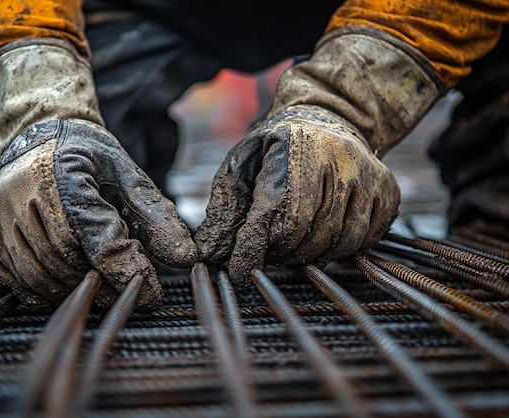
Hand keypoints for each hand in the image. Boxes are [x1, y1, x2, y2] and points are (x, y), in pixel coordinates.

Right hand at [0, 120, 195, 308]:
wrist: (35, 133)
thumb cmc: (86, 153)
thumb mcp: (125, 171)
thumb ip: (155, 213)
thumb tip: (185, 257)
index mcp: (65, 178)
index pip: (101, 241)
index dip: (130, 273)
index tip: (152, 294)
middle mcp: (24, 197)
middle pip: (69, 264)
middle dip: (103, 286)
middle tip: (124, 292)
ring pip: (39, 277)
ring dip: (73, 291)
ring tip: (97, 285)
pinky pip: (13, 280)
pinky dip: (41, 292)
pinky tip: (63, 282)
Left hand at [195, 106, 399, 283]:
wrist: (327, 117)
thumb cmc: (276, 147)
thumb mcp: (242, 164)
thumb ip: (224, 208)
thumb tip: (208, 252)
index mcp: (297, 147)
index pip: (278, 213)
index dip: (255, 248)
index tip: (240, 271)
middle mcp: (340, 157)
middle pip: (309, 232)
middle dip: (282, 253)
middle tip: (268, 253)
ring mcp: (369, 173)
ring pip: (340, 240)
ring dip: (310, 255)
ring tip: (292, 248)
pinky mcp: (387, 189)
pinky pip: (367, 237)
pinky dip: (341, 249)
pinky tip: (321, 240)